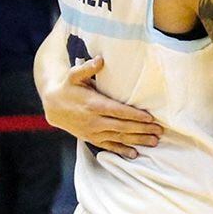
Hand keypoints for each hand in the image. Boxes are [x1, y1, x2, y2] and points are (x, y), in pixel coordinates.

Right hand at [43, 57, 161, 160]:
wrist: (52, 106)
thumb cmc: (68, 87)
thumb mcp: (74, 75)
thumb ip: (87, 67)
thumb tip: (100, 59)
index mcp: (93, 105)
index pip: (118, 111)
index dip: (135, 115)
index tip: (150, 118)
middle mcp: (94, 121)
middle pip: (122, 126)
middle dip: (142, 129)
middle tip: (159, 131)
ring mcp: (93, 132)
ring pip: (119, 138)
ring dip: (137, 141)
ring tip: (154, 141)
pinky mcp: (91, 138)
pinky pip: (109, 146)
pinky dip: (122, 151)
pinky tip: (134, 154)